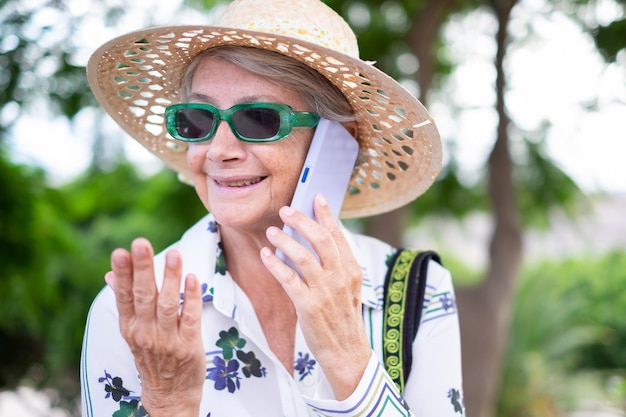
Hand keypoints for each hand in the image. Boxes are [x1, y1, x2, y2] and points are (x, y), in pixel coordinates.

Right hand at [105, 238, 204, 416]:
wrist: (170, 395)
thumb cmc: (152, 356)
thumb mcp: (133, 332)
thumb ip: (126, 302)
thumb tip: (110, 275)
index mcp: (130, 327)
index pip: (124, 296)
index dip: (123, 274)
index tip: (121, 252)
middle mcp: (145, 332)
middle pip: (144, 296)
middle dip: (143, 269)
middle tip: (141, 244)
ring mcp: (167, 340)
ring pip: (168, 304)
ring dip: (171, 278)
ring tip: (174, 254)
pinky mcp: (188, 346)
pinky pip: (190, 318)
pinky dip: (192, 298)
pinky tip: (193, 278)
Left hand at [261, 194, 371, 399]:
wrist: (346, 353)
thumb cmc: (343, 318)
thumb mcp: (348, 288)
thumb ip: (336, 265)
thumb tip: (317, 240)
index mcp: (352, 270)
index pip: (338, 235)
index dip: (327, 214)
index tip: (316, 197)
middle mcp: (340, 277)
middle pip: (320, 239)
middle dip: (302, 220)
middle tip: (286, 210)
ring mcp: (325, 291)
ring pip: (302, 256)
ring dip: (285, 240)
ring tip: (272, 231)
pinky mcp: (309, 306)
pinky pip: (288, 279)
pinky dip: (275, 264)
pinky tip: (266, 255)